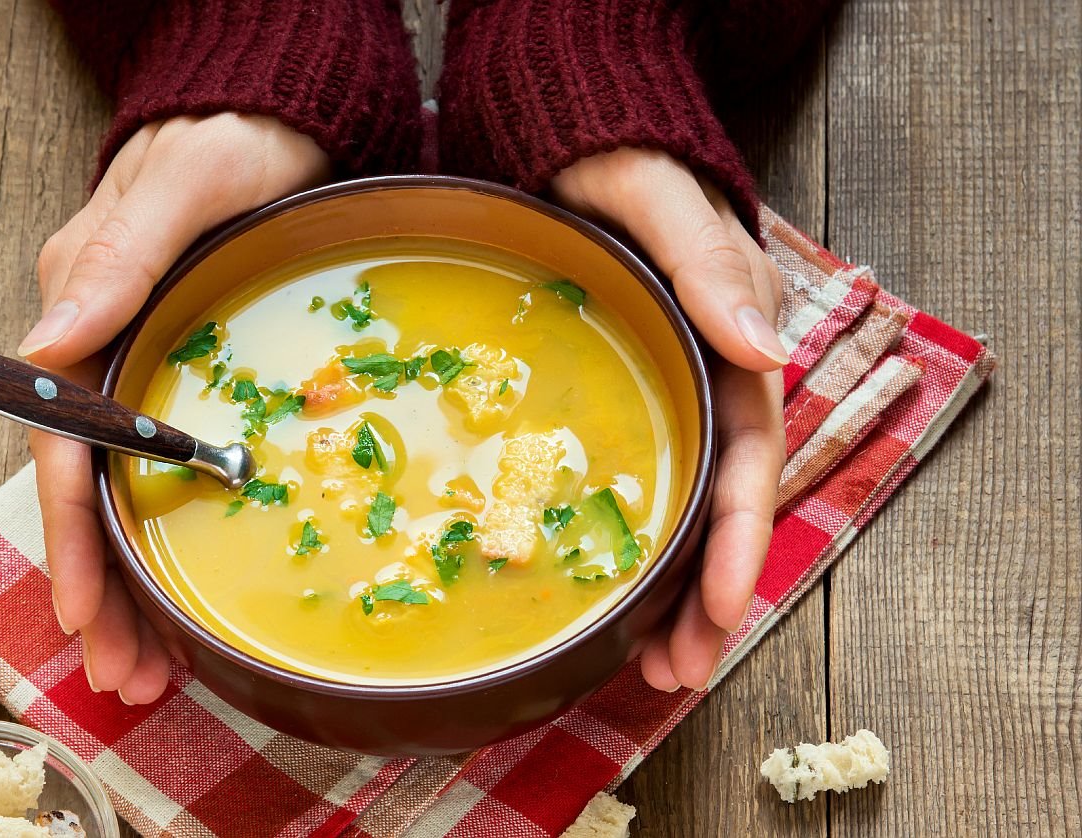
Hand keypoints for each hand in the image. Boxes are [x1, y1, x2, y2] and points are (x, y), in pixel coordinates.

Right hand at [20, 113, 328, 703]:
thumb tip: (45, 348)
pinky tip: (189, 594)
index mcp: (88, 315)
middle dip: (106, 591)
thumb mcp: (179, 188)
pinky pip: (175, 473)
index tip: (82, 613)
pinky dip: (179, 539)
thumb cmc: (226, 145)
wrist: (274, 126)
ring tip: (153, 672)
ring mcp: (151, 369)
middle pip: (95, 494)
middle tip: (127, 679)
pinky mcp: (194, 377)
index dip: (75, 536)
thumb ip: (116, 261)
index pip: (65, 447)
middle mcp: (108, 352)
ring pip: (132, 498)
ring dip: (138, 588)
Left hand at [553, 148, 785, 691]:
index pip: (748, 459)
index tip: (715, 607)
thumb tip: (770, 351)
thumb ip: (711, 266)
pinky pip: (637, 491)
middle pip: (720, 509)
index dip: (737, 538)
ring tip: (647, 672)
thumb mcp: (662, 202)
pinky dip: (632, 553)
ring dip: (671, 597)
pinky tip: (613, 605)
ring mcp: (667, 403)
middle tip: (673, 676)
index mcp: (731, 348)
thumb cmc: (622, 170)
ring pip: (682, 516)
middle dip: (704, 598)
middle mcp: (708, 387)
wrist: (574, 156)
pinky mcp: (626, 408)